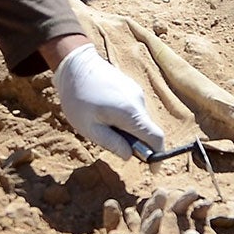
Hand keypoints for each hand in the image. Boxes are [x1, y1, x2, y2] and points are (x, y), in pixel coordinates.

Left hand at [53, 43, 163, 157]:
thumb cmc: (78, 97)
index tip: (152, 170)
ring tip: (101, 123)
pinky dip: (125, 119)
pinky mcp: (132, 88)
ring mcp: (137, 93)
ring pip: (140, 121)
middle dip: (136, 143)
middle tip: (110, 142)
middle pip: (148, 131)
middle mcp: (139, 102)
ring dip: (127, 130)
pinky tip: (104, 112)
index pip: (156, 138)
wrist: (75, 64)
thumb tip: (129, 155)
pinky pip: (134, 111)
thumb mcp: (89, 128)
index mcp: (130, 113)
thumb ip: (112, 143)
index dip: (158, 156)